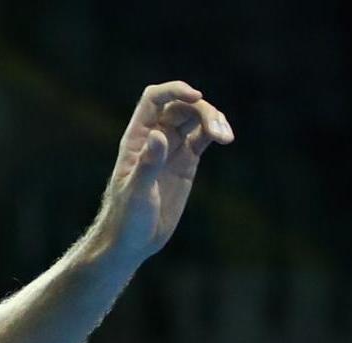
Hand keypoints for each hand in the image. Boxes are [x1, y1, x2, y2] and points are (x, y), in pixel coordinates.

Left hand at [90, 80, 233, 261]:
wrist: (132, 242)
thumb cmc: (126, 219)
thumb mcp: (136, 193)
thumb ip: (148, 164)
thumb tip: (159, 134)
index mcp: (137, 138)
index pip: (154, 99)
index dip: (175, 90)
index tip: (197, 96)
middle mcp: (155, 138)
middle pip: (180, 106)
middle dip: (202, 110)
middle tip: (217, 131)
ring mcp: (172, 149)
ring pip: (195, 119)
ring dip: (213, 120)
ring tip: (225, 137)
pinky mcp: (186, 163)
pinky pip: (203, 137)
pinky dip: (216, 133)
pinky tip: (225, 138)